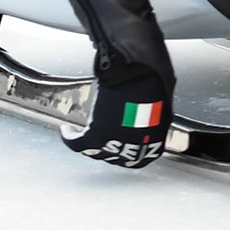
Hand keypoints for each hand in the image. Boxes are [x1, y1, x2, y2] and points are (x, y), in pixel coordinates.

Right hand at [65, 53, 172, 168]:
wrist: (138, 70)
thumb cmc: (154, 81)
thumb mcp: (162, 108)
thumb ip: (153, 122)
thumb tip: (145, 122)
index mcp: (154, 144)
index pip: (138, 159)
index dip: (126, 152)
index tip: (119, 146)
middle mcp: (135, 149)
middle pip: (116, 156)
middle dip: (108, 147)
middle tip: (102, 136)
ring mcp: (115, 144)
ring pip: (95, 151)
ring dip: (87, 145)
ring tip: (80, 134)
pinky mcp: (97, 135)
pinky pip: (78, 143)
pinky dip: (70, 138)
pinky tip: (67, 130)